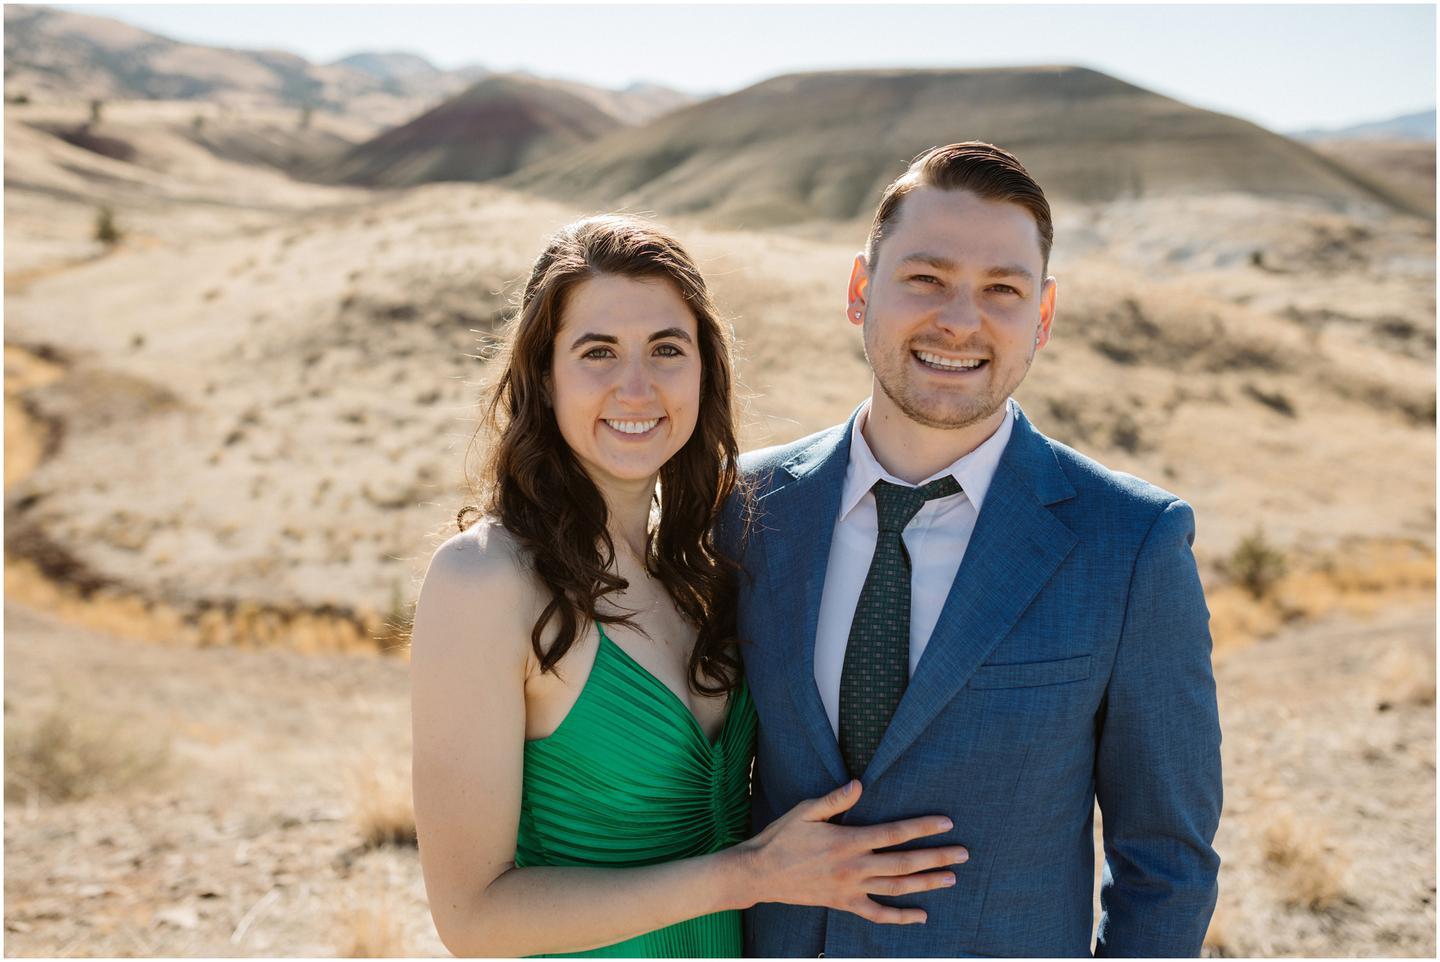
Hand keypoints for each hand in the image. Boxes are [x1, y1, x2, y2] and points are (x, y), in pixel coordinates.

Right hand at [734, 780, 967, 923]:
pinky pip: (877, 914)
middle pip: (904, 864)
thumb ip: (835, 800)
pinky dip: (900, 917)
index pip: (894, 834)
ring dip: (926, 884)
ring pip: (896, 888)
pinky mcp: (843, 904)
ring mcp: (850, 889)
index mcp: (848, 841)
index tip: (946, 824)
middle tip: (963, 854)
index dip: (922, 828)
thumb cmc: (781, 837)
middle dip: (936, 858)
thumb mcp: (805, 811)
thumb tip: (860, 784)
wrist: (759, 873)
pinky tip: (921, 916)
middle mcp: (854, 868)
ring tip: (951, 879)